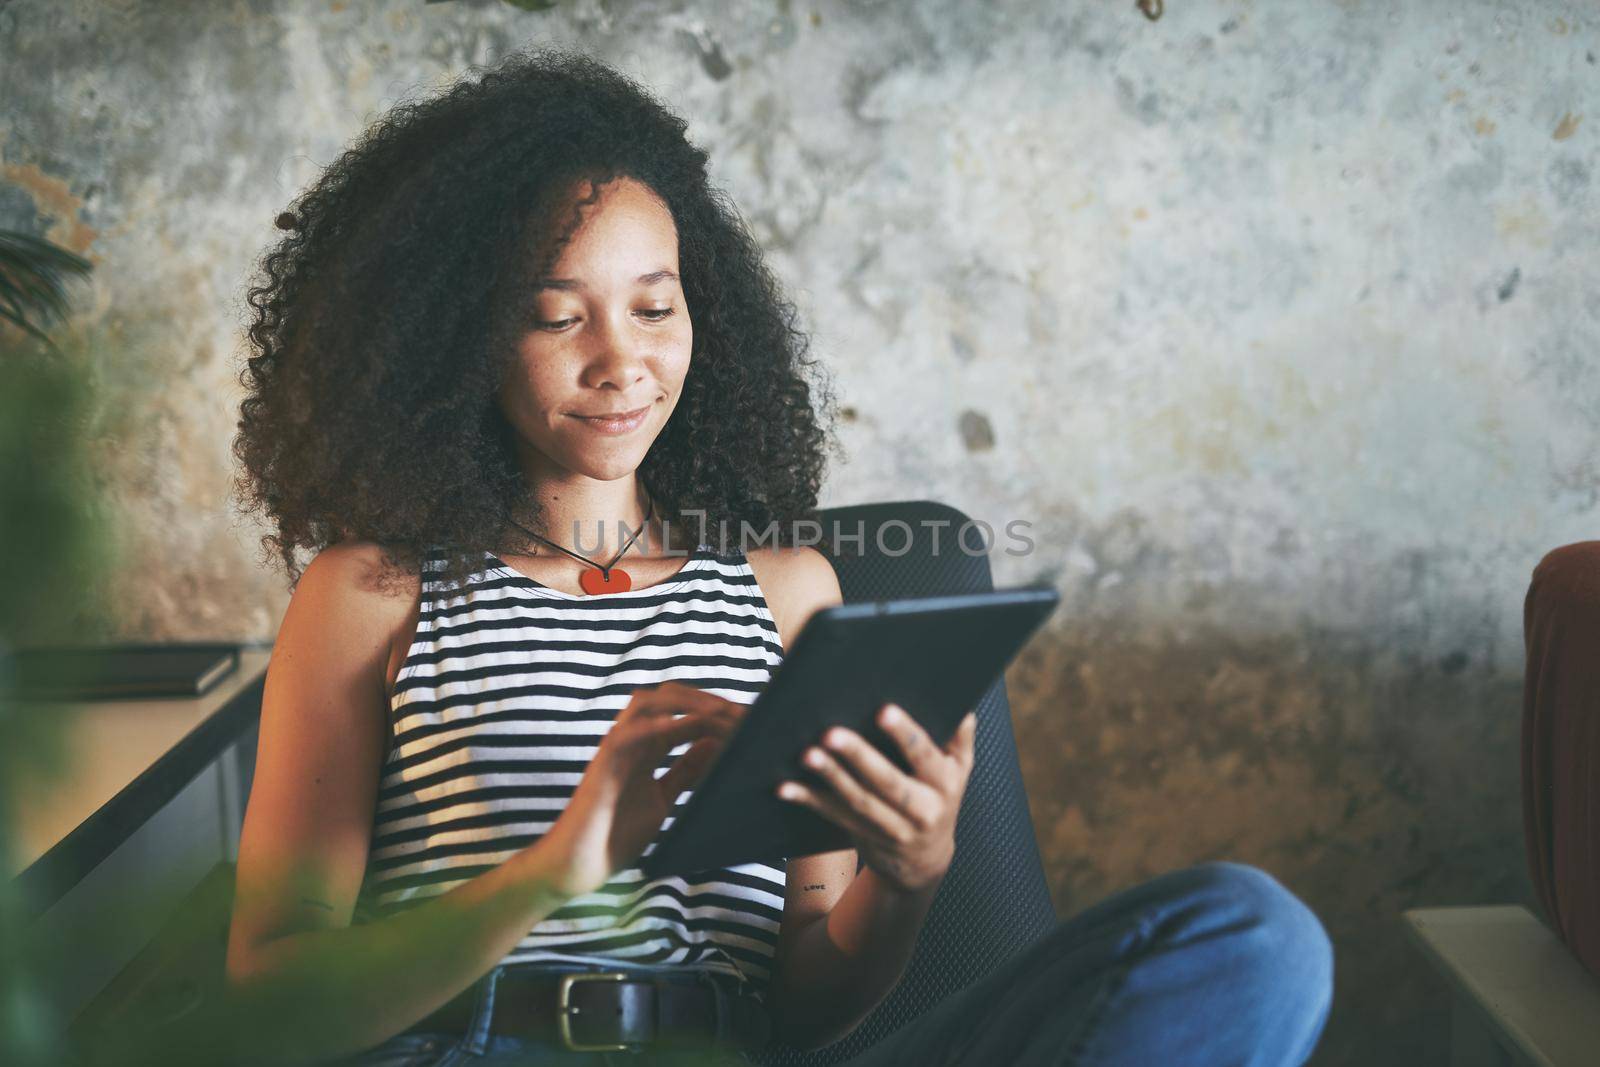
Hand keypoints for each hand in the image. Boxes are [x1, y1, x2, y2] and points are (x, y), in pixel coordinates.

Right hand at [540, 681, 745, 897]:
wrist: (579, 865)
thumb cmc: (617, 833)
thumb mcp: (663, 798)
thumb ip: (684, 772)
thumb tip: (715, 745)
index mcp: (645, 746)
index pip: (683, 711)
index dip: (715, 708)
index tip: (749, 717)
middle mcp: (631, 739)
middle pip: (668, 697)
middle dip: (706, 698)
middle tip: (742, 711)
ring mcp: (615, 748)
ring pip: (648, 703)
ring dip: (686, 703)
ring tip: (721, 712)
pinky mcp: (603, 764)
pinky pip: (629, 733)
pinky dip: (658, 726)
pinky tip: (685, 727)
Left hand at [776, 704, 977, 894]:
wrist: (926, 860)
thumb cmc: (940, 798)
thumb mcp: (960, 769)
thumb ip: (959, 734)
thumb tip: (961, 697)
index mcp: (945, 783)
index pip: (925, 756)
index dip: (905, 735)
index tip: (883, 711)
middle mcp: (922, 809)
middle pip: (887, 781)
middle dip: (858, 756)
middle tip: (831, 733)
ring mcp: (891, 827)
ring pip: (858, 801)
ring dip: (831, 777)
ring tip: (807, 754)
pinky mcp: (863, 835)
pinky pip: (834, 815)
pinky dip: (809, 800)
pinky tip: (786, 787)